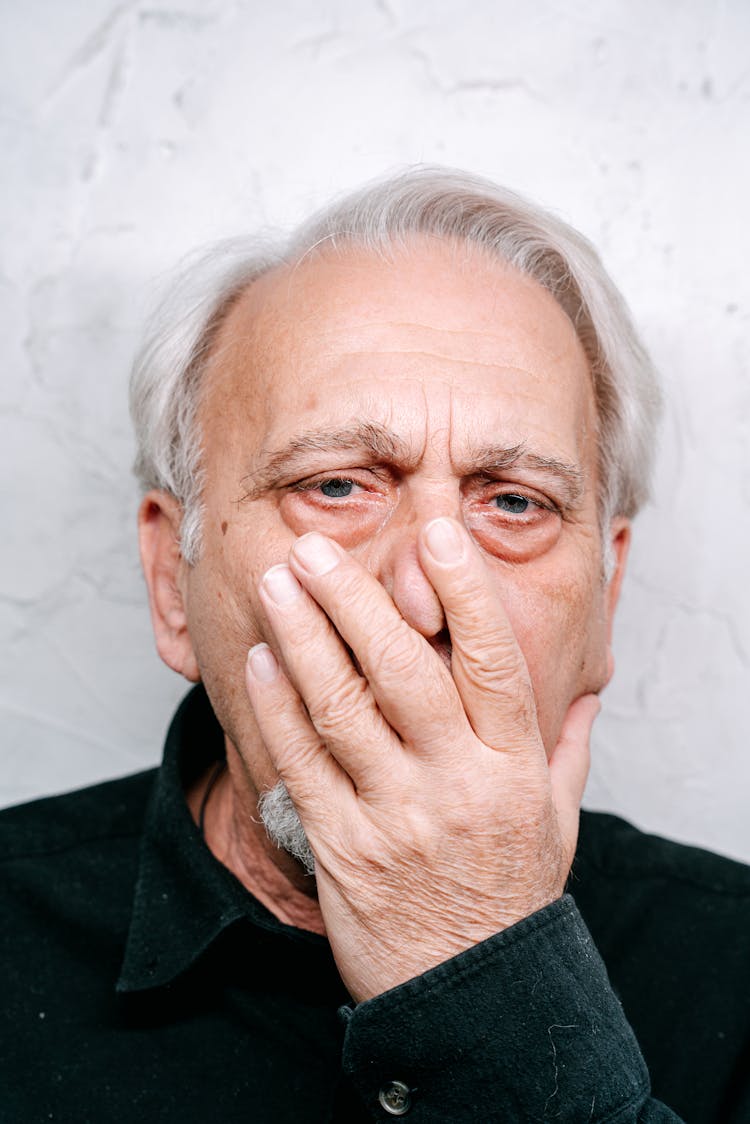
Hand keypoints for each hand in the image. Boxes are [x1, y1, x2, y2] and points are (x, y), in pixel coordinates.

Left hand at [244, 517, 598, 1001]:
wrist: (469, 995)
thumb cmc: (510, 896)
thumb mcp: (558, 821)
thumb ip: (566, 750)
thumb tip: (584, 695)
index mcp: (513, 765)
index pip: (491, 660)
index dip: (465, 591)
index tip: (436, 534)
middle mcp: (457, 781)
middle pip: (403, 669)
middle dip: (354, 599)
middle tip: (317, 549)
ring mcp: (396, 813)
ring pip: (343, 707)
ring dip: (303, 639)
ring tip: (277, 583)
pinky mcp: (343, 846)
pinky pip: (304, 764)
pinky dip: (279, 708)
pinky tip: (261, 662)